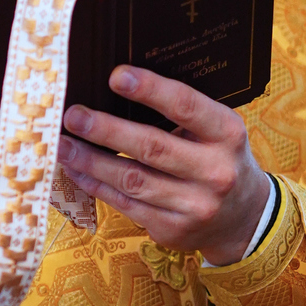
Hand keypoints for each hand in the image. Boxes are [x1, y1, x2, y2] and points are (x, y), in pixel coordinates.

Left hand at [56, 65, 272, 264]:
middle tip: (72, 115)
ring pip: (133, 180)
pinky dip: (96, 186)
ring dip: (91, 161)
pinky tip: (75, 170)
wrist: (243, 217)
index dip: (150, 90)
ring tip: (61, 144)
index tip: (115, 76)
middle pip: (152, 147)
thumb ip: (181, 113)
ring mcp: (195, 205)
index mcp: (228, 134)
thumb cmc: (218, 158)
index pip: (186, 107)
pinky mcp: (173, 229)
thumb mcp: (216, 131)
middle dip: (106, 130)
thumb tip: (117, 86)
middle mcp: (215, 171)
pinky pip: (126, 205)